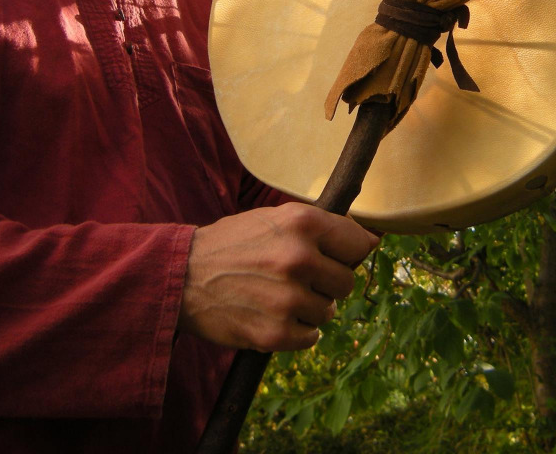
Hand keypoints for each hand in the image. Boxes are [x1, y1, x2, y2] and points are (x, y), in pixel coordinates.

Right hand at [177, 202, 379, 351]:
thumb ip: (321, 227)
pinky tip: (270, 314)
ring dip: (309, 308)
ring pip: (329, 311)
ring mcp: (288, 298)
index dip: (346, 252)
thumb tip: (372, 240)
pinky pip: (310, 337)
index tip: (333, 256)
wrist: (183, 277)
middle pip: (346, 282)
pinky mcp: (276, 333)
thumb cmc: (234, 243)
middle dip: (325, 282)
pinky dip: (295, 331)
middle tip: (293, 277)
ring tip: (276, 294)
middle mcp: (299, 258)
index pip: (358, 244)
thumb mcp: (274, 218)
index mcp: (302, 222)